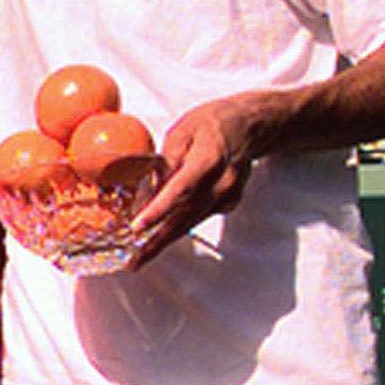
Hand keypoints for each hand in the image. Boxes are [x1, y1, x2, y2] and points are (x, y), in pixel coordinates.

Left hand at [128, 97, 256, 263]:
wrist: (250, 127)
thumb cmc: (214, 123)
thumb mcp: (183, 131)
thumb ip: (166, 160)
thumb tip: (149, 187)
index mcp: (208, 159)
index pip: (181, 189)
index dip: (159, 210)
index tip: (139, 226)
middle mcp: (221, 183)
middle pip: (185, 217)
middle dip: (157, 242)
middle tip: (134, 261)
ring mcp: (227, 196)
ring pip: (190, 223)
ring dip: (164, 241)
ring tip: (140, 257)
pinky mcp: (228, 204)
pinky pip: (198, 219)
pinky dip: (179, 227)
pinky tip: (160, 236)